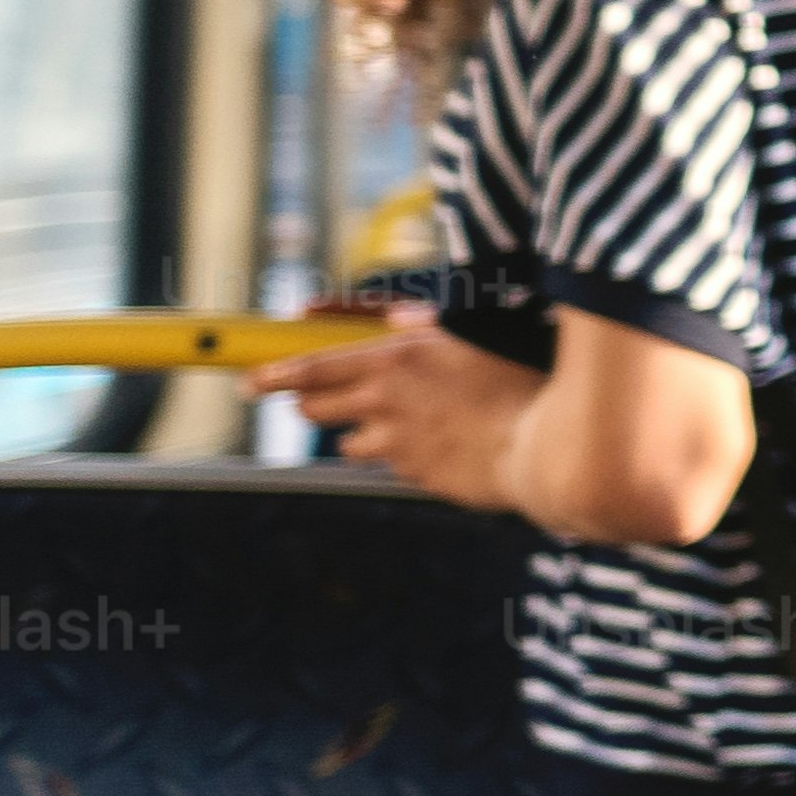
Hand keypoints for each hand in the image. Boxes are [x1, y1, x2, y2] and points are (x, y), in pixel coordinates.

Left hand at [261, 311, 537, 512]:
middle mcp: (385, 402)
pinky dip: (406, 454)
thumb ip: (423, 324)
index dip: (273, 374)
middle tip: (329, 400)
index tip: (250, 381)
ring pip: (351, 442)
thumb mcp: (472, 336)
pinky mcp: (414, 475)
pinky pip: (394, 464)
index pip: (311, 368)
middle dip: (313, 403)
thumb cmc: (518, 382)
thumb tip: (395, 320)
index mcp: (395, 360)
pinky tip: (444, 444)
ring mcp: (397, 444)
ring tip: (410, 424)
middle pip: (314, 408)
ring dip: (367, 432)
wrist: (545, 449)